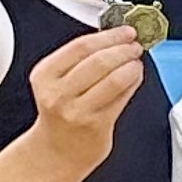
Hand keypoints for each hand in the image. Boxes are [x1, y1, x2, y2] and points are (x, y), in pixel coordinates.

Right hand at [26, 23, 147, 178]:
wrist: (57, 150)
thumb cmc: (61, 112)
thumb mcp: (58, 81)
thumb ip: (80, 60)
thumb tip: (115, 38)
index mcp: (45, 75)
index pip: (80, 47)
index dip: (108, 36)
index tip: (124, 31)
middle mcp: (58, 93)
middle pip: (98, 61)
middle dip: (123, 49)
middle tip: (134, 46)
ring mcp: (77, 110)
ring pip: (113, 80)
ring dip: (131, 66)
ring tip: (136, 61)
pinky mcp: (96, 125)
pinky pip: (121, 98)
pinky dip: (133, 83)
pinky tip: (135, 77)